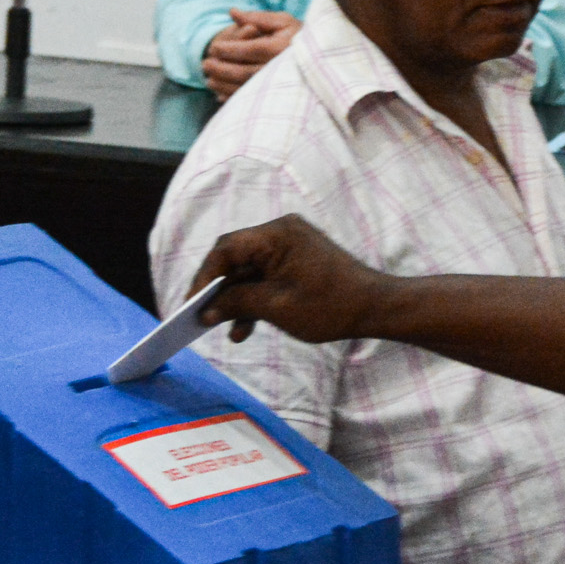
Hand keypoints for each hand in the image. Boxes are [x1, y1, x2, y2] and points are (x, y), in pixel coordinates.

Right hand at [191, 214, 385, 345]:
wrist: (374, 308)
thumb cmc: (330, 305)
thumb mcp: (276, 308)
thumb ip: (238, 303)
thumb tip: (207, 310)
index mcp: (276, 235)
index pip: (226, 249)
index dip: (204, 277)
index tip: (190, 304)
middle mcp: (280, 233)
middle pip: (235, 259)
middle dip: (218, 291)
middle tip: (200, 318)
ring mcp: (289, 247)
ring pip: (249, 272)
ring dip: (236, 300)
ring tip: (222, 329)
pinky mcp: (295, 262)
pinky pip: (265, 277)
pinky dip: (253, 300)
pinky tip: (244, 329)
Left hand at [201, 8, 300, 99]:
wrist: (323, 58)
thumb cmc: (299, 35)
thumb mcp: (283, 20)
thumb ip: (257, 17)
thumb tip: (232, 12)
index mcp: (281, 48)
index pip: (250, 49)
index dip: (229, 49)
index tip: (213, 48)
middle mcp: (280, 69)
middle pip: (245, 72)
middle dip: (221, 69)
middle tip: (204, 65)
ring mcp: (279, 86)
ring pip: (246, 88)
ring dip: (224, 85)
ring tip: (208, 80)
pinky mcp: (278, 98)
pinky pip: (253, 100)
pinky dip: (234, 98)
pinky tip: (220, 94)